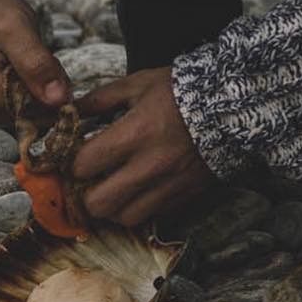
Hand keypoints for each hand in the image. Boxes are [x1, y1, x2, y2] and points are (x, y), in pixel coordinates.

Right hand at [0, 0, 69, 123]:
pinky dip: (37, 86)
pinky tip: (28, 67)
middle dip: (50, 84)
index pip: (40, 108)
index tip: (46, 58)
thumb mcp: (16, 30)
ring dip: (44, 84)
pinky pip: (29, 105)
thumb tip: (59, 99)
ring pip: (38, 108)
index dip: (56, 85)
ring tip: (28, 58)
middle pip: (39, 110)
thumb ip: (37, 64)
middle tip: (38, 55)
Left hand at [72, 68, 215, 225]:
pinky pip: (153, 214)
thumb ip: (99, 99)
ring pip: (125, 217)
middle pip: (99, 203)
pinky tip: (139, 190)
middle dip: (86, 194)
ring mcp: (170, 183)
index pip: (83, 166)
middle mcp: (150, 165)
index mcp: (135, 134)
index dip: (73, 163)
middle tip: (89, 181)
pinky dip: (140, 207)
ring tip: (114, 189)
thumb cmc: (182, 92)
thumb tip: (69, 113)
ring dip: (113, 206)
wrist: (233, 105)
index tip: (77, 156)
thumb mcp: (138, 84)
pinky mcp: (185, 193)